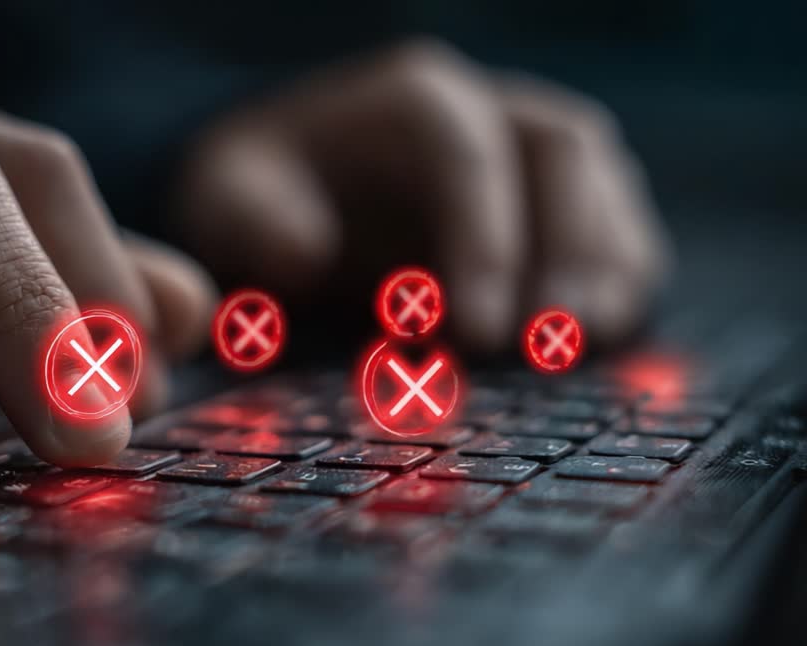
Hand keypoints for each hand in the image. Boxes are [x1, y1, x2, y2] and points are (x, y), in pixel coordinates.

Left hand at [174, 39, 669, 352]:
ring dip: (604, 260)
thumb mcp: (228, 199)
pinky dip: (622, 270)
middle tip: (546, 337)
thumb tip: (311, 254)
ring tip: (582, 341)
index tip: (474, 330)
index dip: (483, 237)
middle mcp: (487, 105)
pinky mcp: (555, 196)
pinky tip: (604, 332)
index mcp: (412, 97)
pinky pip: (613, 216)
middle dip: (563, 246)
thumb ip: (255, 221)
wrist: (289, 187)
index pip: (467, 150)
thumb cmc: (262, 192)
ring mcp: (528, 146)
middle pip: (559, 150)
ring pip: (599, 177)